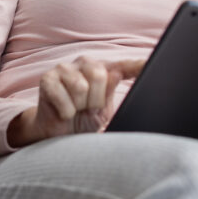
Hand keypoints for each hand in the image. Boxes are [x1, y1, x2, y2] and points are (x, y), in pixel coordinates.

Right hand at [7, 57, 144, 146]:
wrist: (57, 134)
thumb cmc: (83, 119)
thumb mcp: (102, 111)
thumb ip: (109, 93)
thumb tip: (115, 74)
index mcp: (104, 69)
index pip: (124, 66)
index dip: (138, 66)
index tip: (150, 65)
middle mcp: (85, 63)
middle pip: (99, 75)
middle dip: (95, 100)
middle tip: (88, 108)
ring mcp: (65, 68)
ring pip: (80, 87)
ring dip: (78, 106)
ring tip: (75, 109)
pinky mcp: (47, 78)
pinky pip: (63, 97)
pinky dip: (66, 111)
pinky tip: (63, 111)